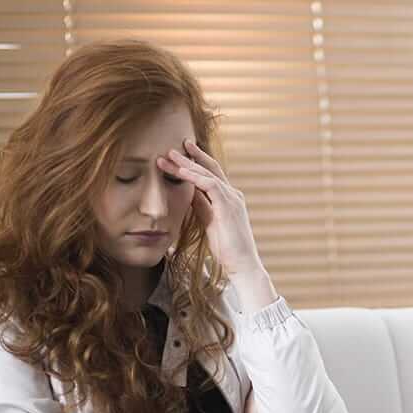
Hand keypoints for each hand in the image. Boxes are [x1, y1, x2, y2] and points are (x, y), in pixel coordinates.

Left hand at [157, 139, 263, 278]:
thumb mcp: (210, 223)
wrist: (242, 264)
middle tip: (172, 147)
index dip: (195, 163)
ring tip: (169, 156)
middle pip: (210, 169)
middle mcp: (232, 195)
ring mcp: (232, 199)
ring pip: (208, 173)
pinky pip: (210, 184)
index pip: (211, 175)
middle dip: (191, 156)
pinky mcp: (228, 206)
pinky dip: (194, 176)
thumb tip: (190, 193)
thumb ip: (202, 206)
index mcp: (228, 199)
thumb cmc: (227, 249)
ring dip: (187, 164)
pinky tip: (180, 172)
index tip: (179, 155)